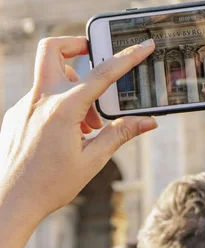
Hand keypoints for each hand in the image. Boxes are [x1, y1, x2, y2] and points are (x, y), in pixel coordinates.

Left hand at [0, 36, 157, 247]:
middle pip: (53, 49)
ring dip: (73, 85)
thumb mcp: (93, 159)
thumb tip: (148, 121)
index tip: (144, 46)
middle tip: (96, 57)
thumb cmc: (49, 185)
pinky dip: (60, 104)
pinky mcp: (15, 116)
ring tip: (88, 122)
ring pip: (50, 76)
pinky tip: (68, 134)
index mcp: (62, 109)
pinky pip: (41, 97)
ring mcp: (23, 106)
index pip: (102, 74)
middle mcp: (39, 100)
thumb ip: (121, 134)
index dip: (128, 57)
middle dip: (77, 44)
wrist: (9, 203)